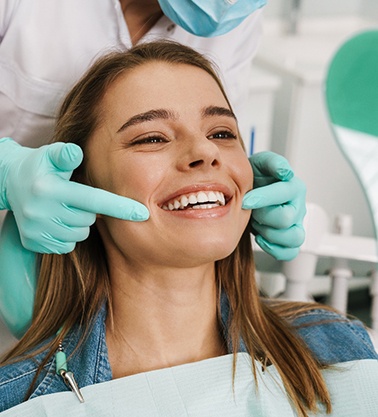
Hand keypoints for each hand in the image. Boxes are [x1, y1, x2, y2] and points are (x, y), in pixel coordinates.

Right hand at [0, 138, 148, 253]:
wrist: (9, 184)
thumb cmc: (39, 167)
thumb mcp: (50, 155)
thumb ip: (65, 154)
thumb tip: (77, 153)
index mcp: (50, 190)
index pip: (93, 200)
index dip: (120, 207)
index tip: (143, 213)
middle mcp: (41, 212)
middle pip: (88, 219)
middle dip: (89, 210)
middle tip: (75, 197)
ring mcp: (37, 230)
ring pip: (79, 235)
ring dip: (79, 223)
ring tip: (65, 208)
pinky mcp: (33, 243)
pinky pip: (66, 246)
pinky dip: (67, 235)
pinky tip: (57, 221)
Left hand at [242, 151, 305, 260]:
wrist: (250, 191)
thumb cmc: (256, 178)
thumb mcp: (260, 163)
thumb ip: (272, 162)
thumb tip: (284, 171)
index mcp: (293, 187)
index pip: (284, 194)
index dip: (262, 198)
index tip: (245, 200)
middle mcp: (298, 206)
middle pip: (286, 219)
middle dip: (263, 216)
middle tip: (251, 211)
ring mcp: (296, 224)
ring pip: (293, 238)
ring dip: (270, 234)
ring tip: (258, 224)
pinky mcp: (289, 238)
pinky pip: (290, 252)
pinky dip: (275, 248)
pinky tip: (261, 238)